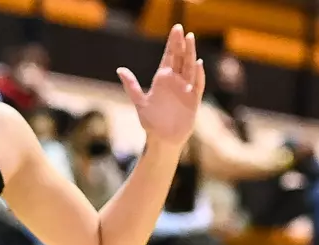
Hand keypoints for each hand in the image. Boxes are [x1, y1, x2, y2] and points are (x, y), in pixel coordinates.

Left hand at [117, 24, 205, 146]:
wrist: (162, 140)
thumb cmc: (151, 122)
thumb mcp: (140, 103)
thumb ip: (132, 86)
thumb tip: (120, 69)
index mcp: (162, 79)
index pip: (169, 57)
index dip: (172, 43)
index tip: (176, 29)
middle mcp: (175, 81)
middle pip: (180, 59)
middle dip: (181, 44)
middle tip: (182, 29)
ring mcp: (185, 89)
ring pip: (190, 68)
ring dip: (191, 54)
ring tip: (191, 39)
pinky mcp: (193, 100)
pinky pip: (198, 85)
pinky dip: (198, 75)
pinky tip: (198, 64)